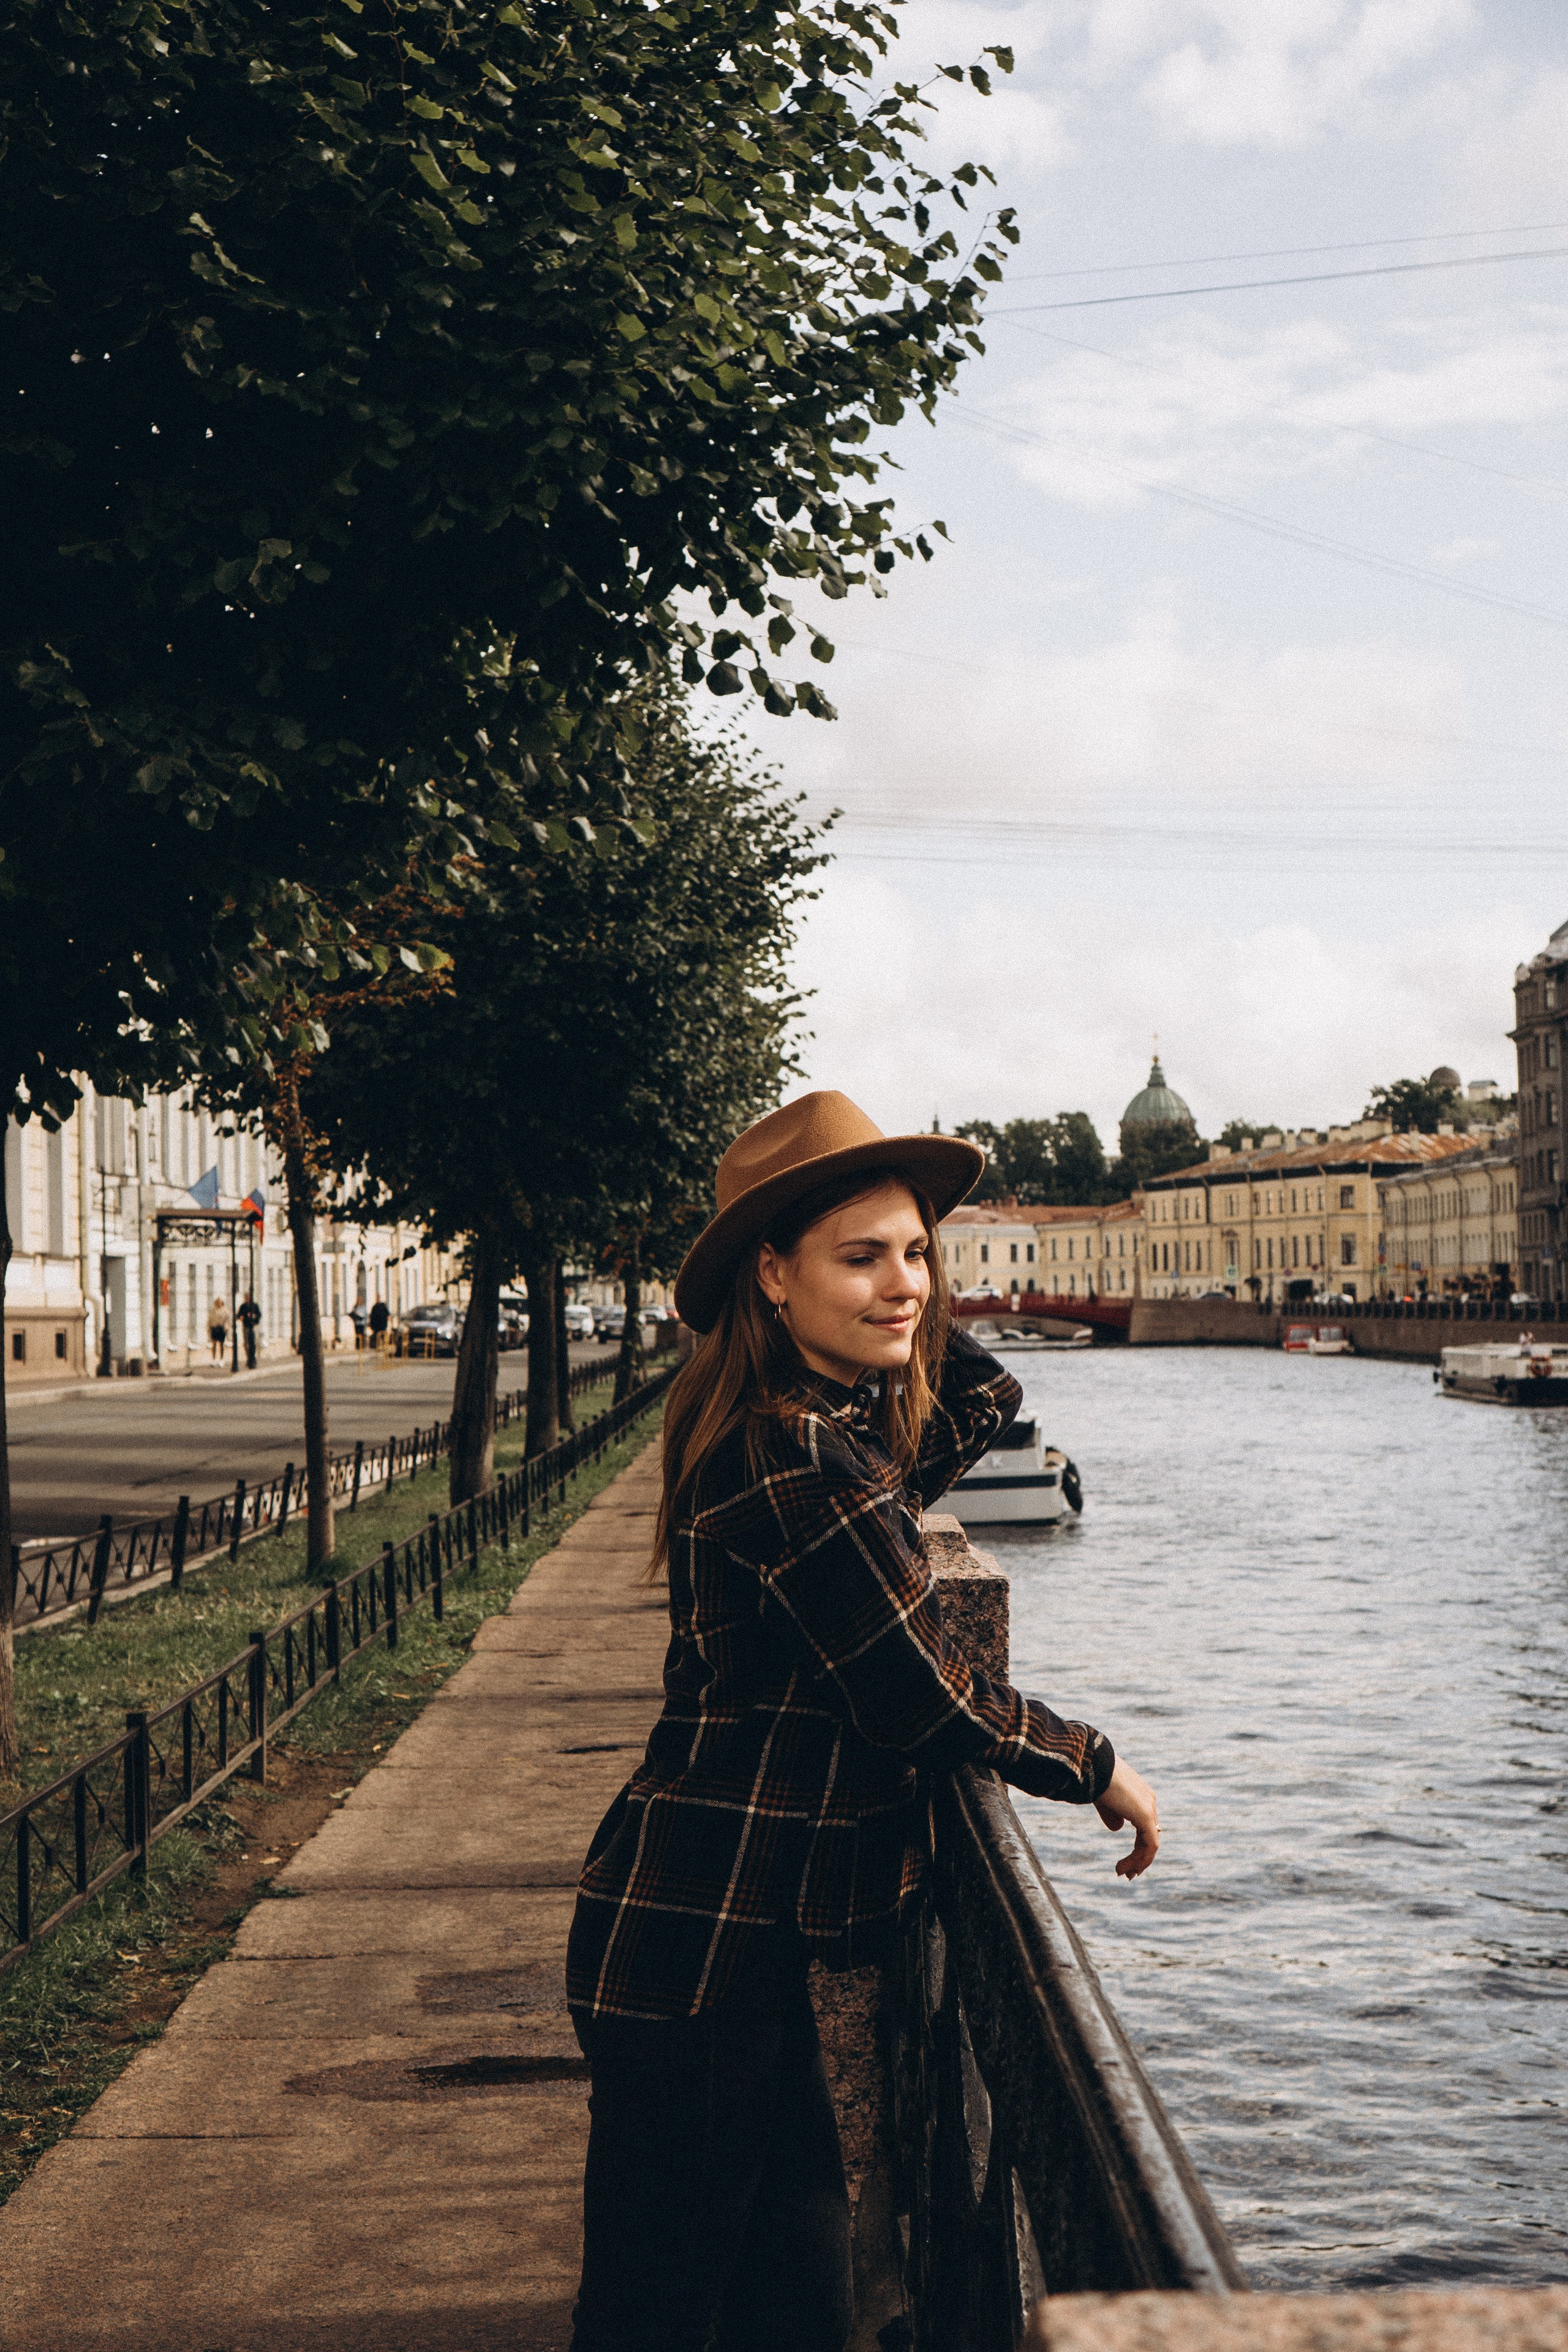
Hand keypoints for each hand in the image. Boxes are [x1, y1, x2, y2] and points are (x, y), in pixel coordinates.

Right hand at [1094, 1757, 1159, 1878]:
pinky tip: (1127, 1868)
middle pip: (1149, 1836)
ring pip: (1150, 1844)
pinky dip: (1140, 1860)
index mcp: (1140, 1795)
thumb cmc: (1095, 1777)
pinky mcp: (1146, 1817)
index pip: (1144, 1825)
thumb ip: (1111, 1814)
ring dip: (1137, 1862)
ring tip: (1122, 1874)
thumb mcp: (1103, 1799)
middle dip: (1139, 1857)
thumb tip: (1118, 1828)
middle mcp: (1149, 1801)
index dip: (1137, 1845)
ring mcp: (1149, 1809)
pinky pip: (1149, 1846)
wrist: (1095, 1765)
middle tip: (1126, 1874)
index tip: (1125, 1860)